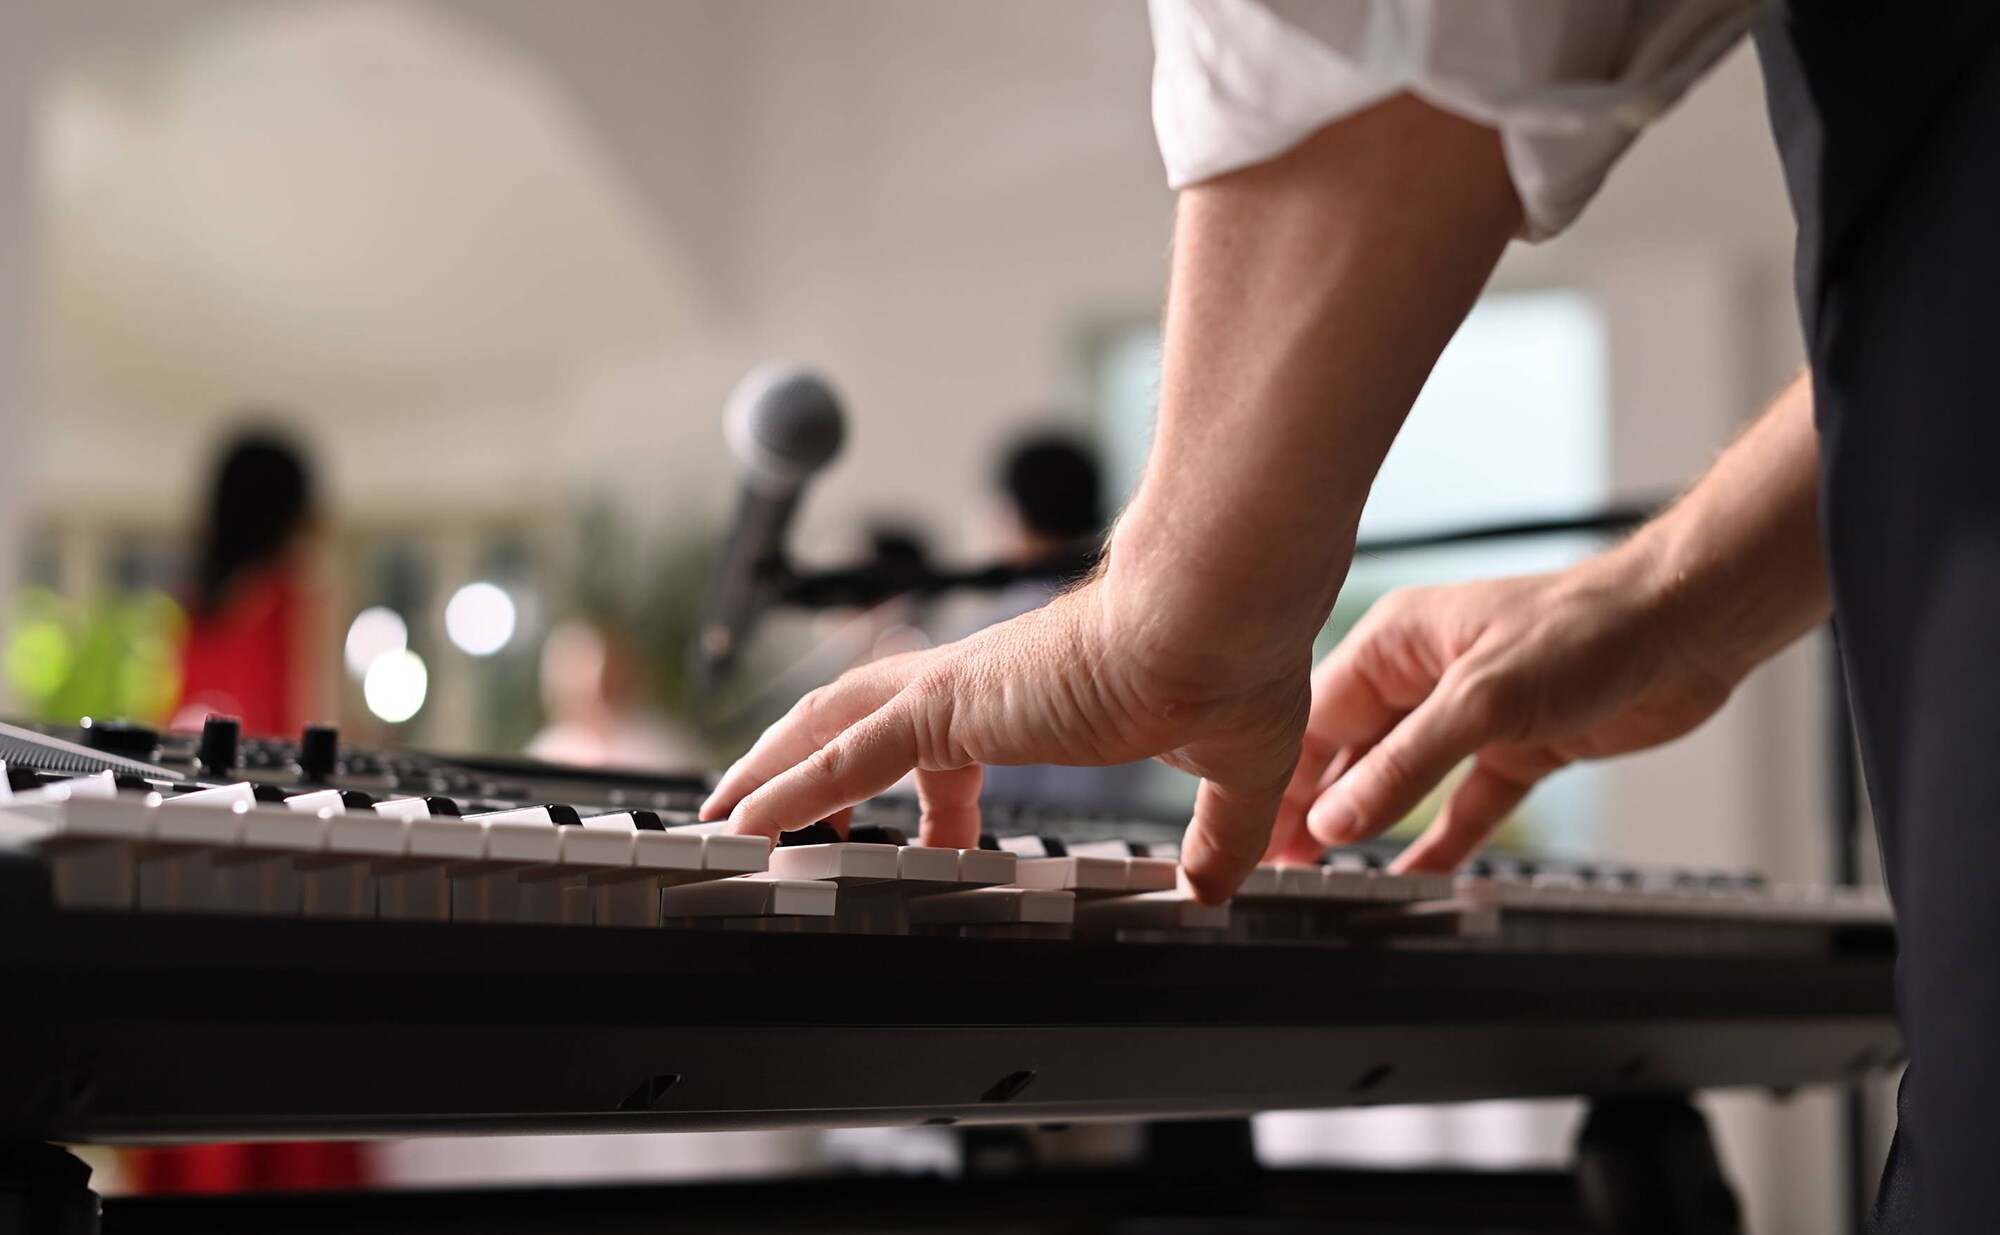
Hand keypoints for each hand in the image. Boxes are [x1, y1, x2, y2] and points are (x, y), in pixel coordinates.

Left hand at [699, 577, 1312, 902]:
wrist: (1222, 613)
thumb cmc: (1230, 662)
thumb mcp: (1233, 770)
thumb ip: (1219, 834)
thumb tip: (1214, 888)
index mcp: (1031, 694)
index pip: (950, 747)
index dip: (933, 807)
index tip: (936, 850)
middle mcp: (978, 683)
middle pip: (859, 717)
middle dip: (806, 764)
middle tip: (770, 815)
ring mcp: (956, 688)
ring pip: (829, 724)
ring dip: (770, 767)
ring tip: (724, 814)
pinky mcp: (949, 704)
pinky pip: (843, 758)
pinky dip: (787, 789)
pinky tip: (747, 821)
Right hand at [1270, 553, 1742, 872]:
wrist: (1688, 627)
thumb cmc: (1587, 628)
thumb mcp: (1481, 700)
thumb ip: (1404, 765)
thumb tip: (1336, 819)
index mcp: (1396, 644)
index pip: (1313, 719)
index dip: (1277, 777)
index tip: (1247, 829)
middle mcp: (1423, 677)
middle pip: (1347, 754)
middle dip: (1309, 808)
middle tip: (1271, 866)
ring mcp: (1470, 715)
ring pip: (1400, 784)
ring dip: (1366, 829)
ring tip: (1322, 879)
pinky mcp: (1516, 746)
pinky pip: (1462, 806)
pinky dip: (1438, 844)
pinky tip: (1408, 878)